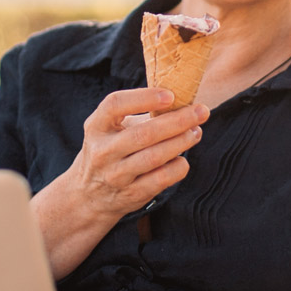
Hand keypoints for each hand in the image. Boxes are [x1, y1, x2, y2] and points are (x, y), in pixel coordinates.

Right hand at [31, 88, 208, 277]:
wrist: (88, 195)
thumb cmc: (109, 151)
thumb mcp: (110, 129)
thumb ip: (137, 115)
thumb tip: (181, 102)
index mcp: (96, 127)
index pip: (115, 105)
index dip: (144, 97)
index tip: (170, 95)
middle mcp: (103, 151)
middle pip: (144, 133)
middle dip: (178, 121)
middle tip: (201, 111)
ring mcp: (116, 175)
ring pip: (155, 157)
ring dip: (181, 142)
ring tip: (196, 132)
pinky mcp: (131, 194)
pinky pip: (162, 179)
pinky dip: (178, 167)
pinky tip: (183, 158)